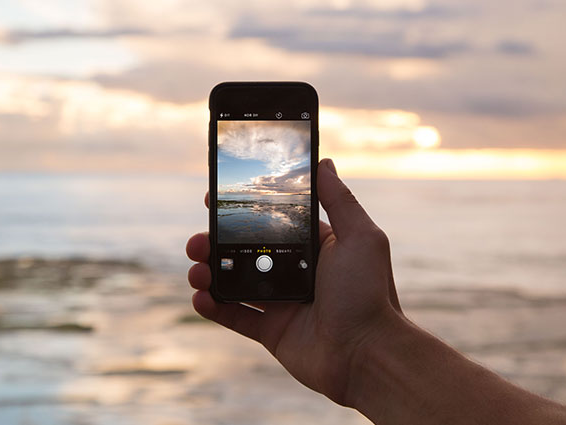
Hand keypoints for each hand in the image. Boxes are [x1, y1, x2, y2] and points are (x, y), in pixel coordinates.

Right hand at [185, 158, 402, 404]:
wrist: (368, 354)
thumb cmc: (369, 293)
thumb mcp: (360, 237)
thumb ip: (339, 200)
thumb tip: (324, 162)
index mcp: (314, 248)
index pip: (271, 223)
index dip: (242, 212)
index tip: (214, 200)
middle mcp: (296, 273)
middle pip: (245, 252)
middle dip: (216, 243)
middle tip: (197, 241)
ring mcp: (282, 303)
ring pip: (234, 282)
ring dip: (209, 273)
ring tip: (196, 270)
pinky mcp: (272, 332)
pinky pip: (235, 317)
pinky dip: (213, 307)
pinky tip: (200, 298)